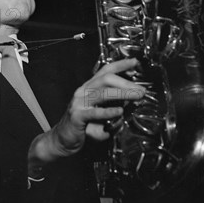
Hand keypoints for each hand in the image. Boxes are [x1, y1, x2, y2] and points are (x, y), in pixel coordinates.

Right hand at [28, 58, 144, 174]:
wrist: (62, 140)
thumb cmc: (82, 126)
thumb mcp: (100, 112)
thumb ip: (113, 106)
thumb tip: (131, 103)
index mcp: (88, 88)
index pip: (105, 71)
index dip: (120, 65)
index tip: (135, 62)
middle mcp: (83, 92)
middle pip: (106, 79)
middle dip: (126, 82)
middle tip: (141, 90)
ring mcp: (79, 103)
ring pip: (102, 93)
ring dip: (122, 93)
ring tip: (136, 96)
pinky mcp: (77, 116)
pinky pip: (95, 112)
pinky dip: (108, 111)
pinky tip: (119, 112)